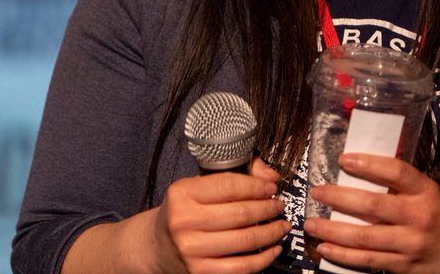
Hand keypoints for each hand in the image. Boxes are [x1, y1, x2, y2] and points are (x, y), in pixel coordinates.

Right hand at [149, 157, 289, 273]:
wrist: (157, 247)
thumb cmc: (185, 211)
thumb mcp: (198, 186)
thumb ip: (234, 175)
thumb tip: (271, 177)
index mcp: (182, 194)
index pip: (228, 186)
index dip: (256, 186)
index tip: (271, 188)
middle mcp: (184, 222)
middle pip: (240, 214)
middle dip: (267, 209)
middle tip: (279, 206)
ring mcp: (191, 250)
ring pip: (244, 240)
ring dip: (271, 232)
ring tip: (282, 225)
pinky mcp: (200, 273)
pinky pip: (241, 267)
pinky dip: (264, 258)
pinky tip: (274, 248)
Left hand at [304, 153, 439, 273]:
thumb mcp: (428, 191)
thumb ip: (400, 184)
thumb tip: (358, 167)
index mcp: (426, 192)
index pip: (396, 172)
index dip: (368, 164)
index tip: (344, 159)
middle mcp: (419, 218)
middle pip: (373, 207)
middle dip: (339, 199)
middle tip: (317, 192)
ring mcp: (410, 245)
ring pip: (364, 238)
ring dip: (333, 231)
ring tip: (311, 224)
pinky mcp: (403, 267)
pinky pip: (368, 261)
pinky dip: (343, 255)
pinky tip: (325, 248)